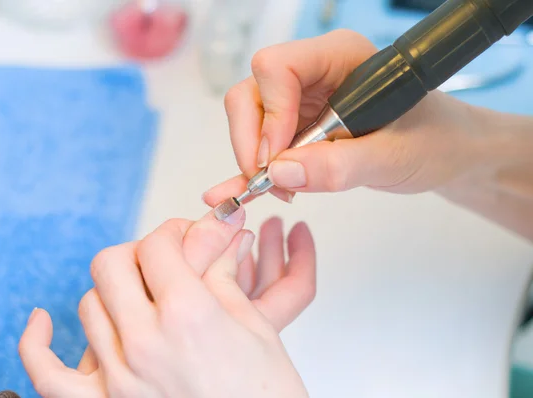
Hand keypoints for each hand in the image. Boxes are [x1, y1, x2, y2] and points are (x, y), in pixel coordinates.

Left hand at [19, 206, 315, 396]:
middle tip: (160, 262)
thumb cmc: (267, 397)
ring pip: (88, 304)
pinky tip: (43, 319)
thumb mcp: (258, 329)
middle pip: (112, 264)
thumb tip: (226, 236)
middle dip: (138, 252)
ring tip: (137, 296)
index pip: (157, 245)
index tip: (183, 236)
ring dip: (112, 291)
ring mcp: (118, 377)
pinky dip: (36, 341)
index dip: (172, 232)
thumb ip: (226, 278)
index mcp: (189, 316)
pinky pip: (46, 372)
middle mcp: (145, 342)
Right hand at [202, 29, 490, 204]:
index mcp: (340, 57)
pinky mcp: (297, 124)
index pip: (277, 68)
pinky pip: (260, 142)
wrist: (445, 153)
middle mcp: (314, 71)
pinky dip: (257, 168)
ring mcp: (302, 98)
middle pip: (251, 93)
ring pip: (248, 119)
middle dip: (251, 141)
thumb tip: (279, 173)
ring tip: (284, 190)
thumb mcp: (393, 157)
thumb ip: (339, 166)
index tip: (277, 159)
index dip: (270, 114)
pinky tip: (264, 189)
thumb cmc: (434, 140)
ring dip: (254, 159)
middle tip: (270, 181)